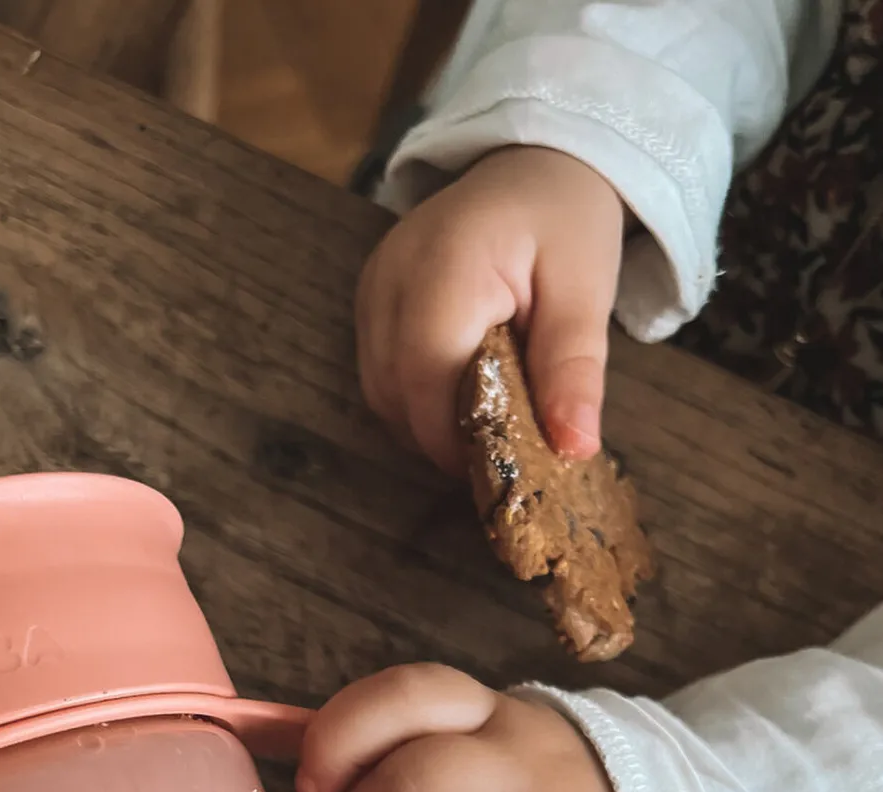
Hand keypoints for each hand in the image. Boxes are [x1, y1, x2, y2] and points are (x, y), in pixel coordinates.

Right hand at [357, 146, 624, 476]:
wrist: (534, 164)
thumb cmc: (564, 222)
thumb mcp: (588, 290)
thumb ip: (574, 369)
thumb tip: (573, 448)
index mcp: (447, 267)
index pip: (429, 377)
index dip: (459, 436)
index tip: (505, 463)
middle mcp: (390, 278)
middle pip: (396, 394)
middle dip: (444, 437)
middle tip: (502, 449)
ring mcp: (370, 289)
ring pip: (380, 394)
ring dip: (427, 423)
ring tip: (483, 418)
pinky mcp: (366, 302)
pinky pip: (378, 376)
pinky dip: (414, 401)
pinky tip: (458, 393)